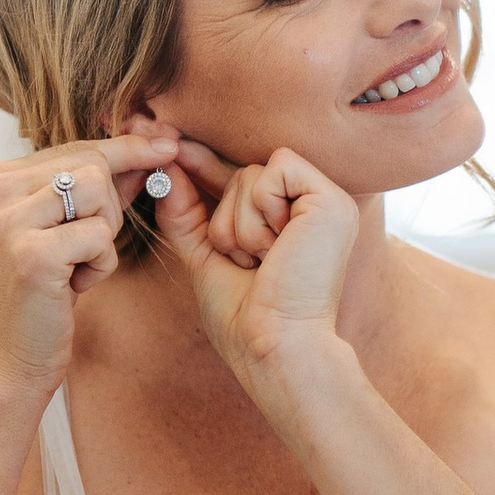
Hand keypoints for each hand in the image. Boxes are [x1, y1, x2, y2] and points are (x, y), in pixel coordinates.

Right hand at [0, 132, 177, 402]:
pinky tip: (69, 287)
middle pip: (93, 163)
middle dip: (108, 210)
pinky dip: (100, 266)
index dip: (127, 150)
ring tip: (72, 268)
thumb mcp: (63, 233)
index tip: (168, 142)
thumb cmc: (36, 298)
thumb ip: (98, 190)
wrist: (4, 363)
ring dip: (103, 237)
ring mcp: (7, 220)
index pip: (76, 147)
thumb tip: (149, 149)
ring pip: (99, 193)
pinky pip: (100, 237)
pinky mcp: (30, 253)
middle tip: (81, 251)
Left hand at [149, 141, 362, 411]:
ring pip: (251, 173)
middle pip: (241, 173)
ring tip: (265, 261)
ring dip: (240, 225)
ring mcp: (327, 200)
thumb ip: (186, 211)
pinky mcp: (330, 199)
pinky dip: (260, 211)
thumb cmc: (245, 317)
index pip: (239, 179)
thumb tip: (164, 168)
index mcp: (292, 219)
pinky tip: (278, 246)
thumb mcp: (207, 254)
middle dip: (226, 219)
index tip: (170, 148)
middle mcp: (314, 206)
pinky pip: (273, 171)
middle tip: (249, 262)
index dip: (203, 167)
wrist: (274, 346)